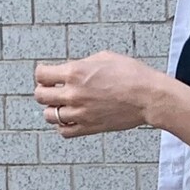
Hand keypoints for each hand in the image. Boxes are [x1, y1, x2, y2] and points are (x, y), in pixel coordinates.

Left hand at [34, 50, 164, 136]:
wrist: (148, 97)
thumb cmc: (131, 75)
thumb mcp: (102, 57)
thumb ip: (81, 65)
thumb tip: (72, 70)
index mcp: (74, 72)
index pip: (41, 74)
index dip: (43, 74)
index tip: (49, 76)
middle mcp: (74, 94)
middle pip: (40, 96)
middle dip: (44, 92)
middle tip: (53, 91)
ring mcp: (81, 113)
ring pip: (50, 116)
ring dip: (53, 110)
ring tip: (62, 106)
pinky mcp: (90, 127)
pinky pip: (64, 132)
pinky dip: (63, 126)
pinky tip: (71, 119)